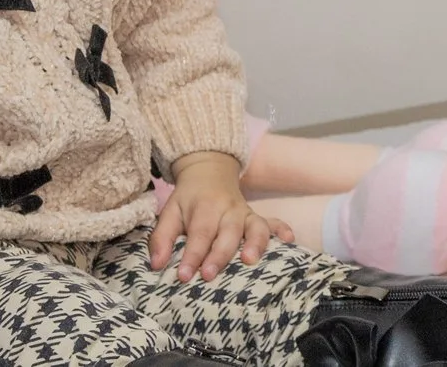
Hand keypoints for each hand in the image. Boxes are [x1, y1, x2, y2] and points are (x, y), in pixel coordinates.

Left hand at [150, 152, 293, 281]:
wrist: (209, 171)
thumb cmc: (188, 199)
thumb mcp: (169, 211)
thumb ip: (161, 238)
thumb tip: (157, 264)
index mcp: (204, 208)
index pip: (198, 233)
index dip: (191, 255)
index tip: (183, 276)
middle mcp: (228, 210)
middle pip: (227, 233)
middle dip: (219, 255)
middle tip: (209, 276)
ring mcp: (246, 213)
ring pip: (255, 226)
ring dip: (255, 242)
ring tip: (250, 261)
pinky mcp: (257, 216)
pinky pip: (274, 221)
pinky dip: (283, 229)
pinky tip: (290, 240)